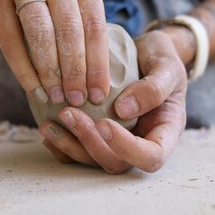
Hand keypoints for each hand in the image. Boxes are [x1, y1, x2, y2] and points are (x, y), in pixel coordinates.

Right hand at [0, 0, 109, 106]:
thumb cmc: (48, 3)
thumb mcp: (73, 7)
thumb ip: (86, 34)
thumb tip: (98, 87)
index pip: (94, 23)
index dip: (97, 63)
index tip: (98, 94)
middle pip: (69, 27)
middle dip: (74, 70)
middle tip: (77, 99)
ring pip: (40, 31)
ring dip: (50, 71)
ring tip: (56, 96)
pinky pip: (10, 39)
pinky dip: (24, 69)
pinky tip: (34, 89)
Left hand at [39, 30, 187, 172]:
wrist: (148, 52)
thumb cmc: (163, 58)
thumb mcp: (167, 66)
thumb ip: (154, 88)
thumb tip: (123, 110)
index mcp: (165, 133)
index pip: (150, 156)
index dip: (126, 148)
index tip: (105, 123)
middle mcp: (141, 143)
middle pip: (116, 162)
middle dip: (89, 143)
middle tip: (68, 113)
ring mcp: (118, 143)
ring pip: (93, 160)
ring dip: (69, 145)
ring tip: (48, 123)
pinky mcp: (99, 136)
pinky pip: (79, 151)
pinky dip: (61, 145)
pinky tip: (47, 127)